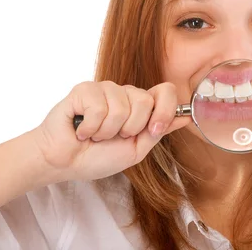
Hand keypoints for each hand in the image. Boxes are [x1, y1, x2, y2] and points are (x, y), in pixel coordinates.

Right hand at [33, 81, 190, 181]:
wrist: (65, 163)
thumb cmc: (98, 157)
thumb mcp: (136, 150)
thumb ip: (159, 131)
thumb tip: (186, 117)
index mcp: (140, 105)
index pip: (166, 91)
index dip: (165, 110)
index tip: (153, 130)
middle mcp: (125, 93)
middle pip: (145, 101)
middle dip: (130, 128)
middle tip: (113, 137)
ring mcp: (105, 88)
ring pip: (121, 107)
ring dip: (107, 132)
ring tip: (95, 135)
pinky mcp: (84, 89)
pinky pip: (99, 108)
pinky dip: (90, 128)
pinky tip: (82, 130)